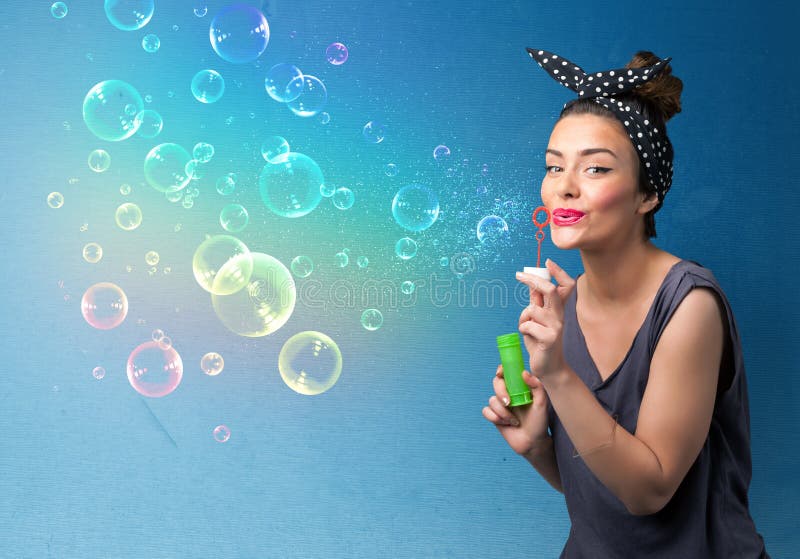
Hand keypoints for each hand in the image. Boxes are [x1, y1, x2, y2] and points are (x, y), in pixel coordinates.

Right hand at [482, 363, 551, 455]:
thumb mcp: (542, 404)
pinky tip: (507, 424)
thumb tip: (524, 373)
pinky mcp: (495, 416)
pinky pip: (486, 411)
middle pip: (496, 383)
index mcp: (520, 388)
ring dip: (502, 412)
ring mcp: (501, 405)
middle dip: (501, 392)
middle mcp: (509, 394)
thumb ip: (537, 386)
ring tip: (514, 421)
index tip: (501, 373)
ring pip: (492, 400)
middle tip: (509, 403)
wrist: (533, 442)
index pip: (507, 373)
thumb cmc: (540, 422)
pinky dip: (495, 418)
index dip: (501, 370)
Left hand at [515, 259, 575, 379]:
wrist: (549, 367)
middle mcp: (560, 315)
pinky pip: (527, 325)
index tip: (547, 262)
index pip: (566, 286)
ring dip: (523, 318)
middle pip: (550, 290)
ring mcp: (557, 327)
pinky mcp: (550, 338)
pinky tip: (529, 338)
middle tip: (519, 275)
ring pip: (532, 309)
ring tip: (527, 328)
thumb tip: (531, 284)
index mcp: (558, 309)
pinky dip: (523, 329)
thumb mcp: (537, 319)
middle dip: (533, 280)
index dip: (559, 272)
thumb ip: (536, 303)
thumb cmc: (540, 342)